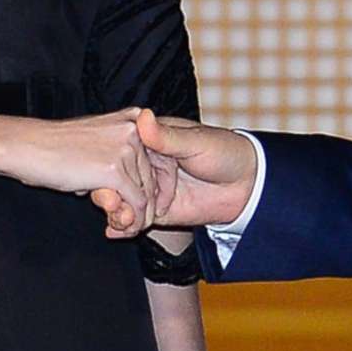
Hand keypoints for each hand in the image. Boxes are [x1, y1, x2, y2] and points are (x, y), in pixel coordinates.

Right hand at [0, 110, 161, 229]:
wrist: (26, 145)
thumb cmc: (53, 147)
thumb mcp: (95, 140)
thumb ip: (118, 155)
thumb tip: (133, 186)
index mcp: (133, 119)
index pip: (158, 160)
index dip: (156, 188)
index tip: (148, 208)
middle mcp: (135, 131)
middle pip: (153, 179)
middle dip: (145, 206)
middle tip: (133, 225)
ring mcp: (125, 149)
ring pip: (145, 194)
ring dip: (136, 217)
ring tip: (124, 228)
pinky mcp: (114, 171)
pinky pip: (135, 204)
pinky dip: (130, 220)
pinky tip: (119, 228)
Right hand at [92, 111, 257, 238]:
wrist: (248, 185)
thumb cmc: (225, 152)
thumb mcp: (195, 142)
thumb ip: (166, 137)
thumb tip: (143, 118)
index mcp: (151, 141)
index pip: (120, 152)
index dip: (108, 165)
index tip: (103, 177)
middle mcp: (146, 166)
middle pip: (117, 181)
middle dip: (109, 194)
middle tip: (109, 203)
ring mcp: (151, 190)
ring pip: (123, 203)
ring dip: (115, 213)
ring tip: (118, 219)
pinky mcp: (158, 212)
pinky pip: (135, 221)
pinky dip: (123, 228)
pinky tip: (115, 232)